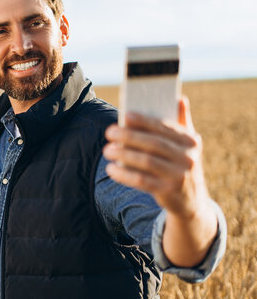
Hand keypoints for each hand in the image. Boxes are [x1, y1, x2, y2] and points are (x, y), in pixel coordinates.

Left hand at [102, 97, 208, 217]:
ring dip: (123, 154)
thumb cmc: (180, 165)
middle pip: (153, 143)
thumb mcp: (186, 146)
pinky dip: (124, 174)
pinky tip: (111, 169)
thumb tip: (180, 97)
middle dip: (128, 136)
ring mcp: (179, 176)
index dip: (145, 121)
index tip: (126, 116)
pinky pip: (142, 181)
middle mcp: (188, 158)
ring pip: (146, 162)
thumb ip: (182, 122)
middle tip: (109, 132)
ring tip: (107, 150)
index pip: (165, 127)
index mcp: (190, 141)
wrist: (191, 201)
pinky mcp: (168, 191)